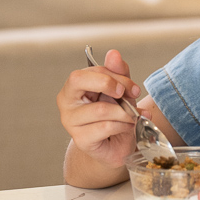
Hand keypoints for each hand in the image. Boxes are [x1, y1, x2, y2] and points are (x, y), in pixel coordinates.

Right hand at [56, 48, 143, 167]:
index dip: (112, 75)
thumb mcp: (120, 90)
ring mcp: (70, 122)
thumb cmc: (114, 115)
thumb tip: (113, 54)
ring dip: (124, 112)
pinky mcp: (81, 140)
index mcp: (73, 87)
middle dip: (109, 84)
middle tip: (127, 95)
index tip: (131, 86)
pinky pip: (105, 127)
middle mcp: (66, 102)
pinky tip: (128, 127)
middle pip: (79, 80)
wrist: (114, 146)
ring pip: (100, 109)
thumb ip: (117, 72)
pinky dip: (123, 126)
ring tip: (133, 116)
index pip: (86, 71)